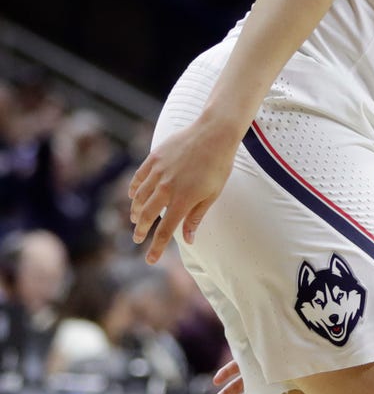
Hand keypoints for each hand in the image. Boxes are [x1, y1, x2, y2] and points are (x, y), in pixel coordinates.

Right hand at [128, 119, 235, 263]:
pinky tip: (134, 195)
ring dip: (135, 210)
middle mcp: (166, 188)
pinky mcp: (154, 158)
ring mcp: (158, 172)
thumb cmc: (218, 165)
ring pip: (139, 197)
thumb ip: (196, 217)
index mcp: (183, 200)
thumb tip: (189, 240)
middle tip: (138, 238)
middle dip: (141, 230)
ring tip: (136, 218)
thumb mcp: (212, 194)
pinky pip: (138, 178)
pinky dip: (134, 189)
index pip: (165, 231)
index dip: (156, 248)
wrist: (214, 133)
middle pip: (146, 215)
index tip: (149, 260)